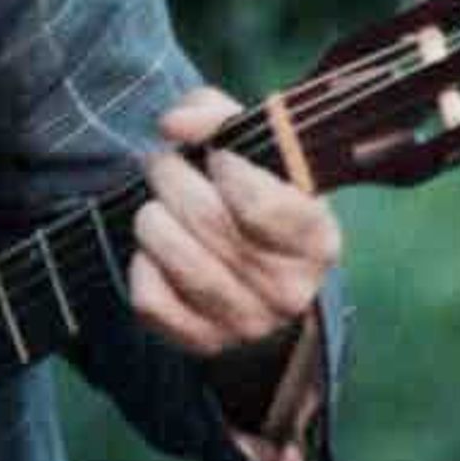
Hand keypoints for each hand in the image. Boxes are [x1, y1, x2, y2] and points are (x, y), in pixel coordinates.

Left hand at [127, 85, 340, 357]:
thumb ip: (218, 118)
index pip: (262, 207)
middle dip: (172, 179)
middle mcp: (291, 290)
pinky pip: (151, 300)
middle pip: (208, 222)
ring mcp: (248, 323)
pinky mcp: (205, 343)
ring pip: (176, 258)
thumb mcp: (256, 151)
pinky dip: (141, 266)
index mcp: (318, 241)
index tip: (217, 158)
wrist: (259, 276)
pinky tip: (155, 253)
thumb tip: (174, 124)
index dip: (226, 169)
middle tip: (163, 164)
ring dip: (151, 219)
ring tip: (156, 205)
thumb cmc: (258, 198)